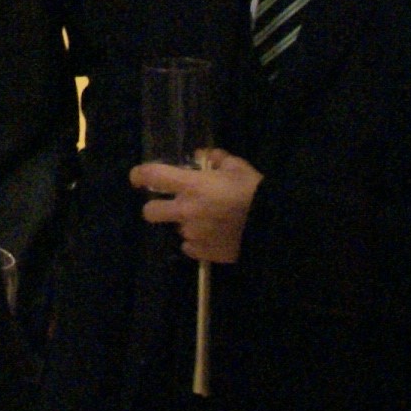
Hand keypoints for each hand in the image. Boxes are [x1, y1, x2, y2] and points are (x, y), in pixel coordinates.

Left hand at [135, 152, 260, 263]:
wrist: (273, 226)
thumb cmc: (254, 191)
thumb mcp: (237, 167)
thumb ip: (216, 159)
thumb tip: (203, 156)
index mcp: (191, 186)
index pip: (152, 176)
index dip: (139, 175)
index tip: (137, 177)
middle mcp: (185, 211)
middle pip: (150, 212)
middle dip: (155, 207)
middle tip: (170, 204)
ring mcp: (192, 234)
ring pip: (175, 230)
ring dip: (185, 224)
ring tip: (207, 221)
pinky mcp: (203, 253)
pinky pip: (190, 247)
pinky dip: (197, 242)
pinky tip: (213, 236)